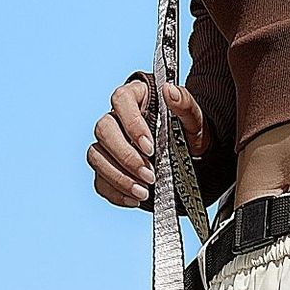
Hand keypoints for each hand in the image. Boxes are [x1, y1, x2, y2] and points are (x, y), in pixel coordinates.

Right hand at [89, 76, 207, 207]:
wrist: (190, 160)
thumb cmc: (187, 134)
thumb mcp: (193, 119)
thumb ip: (185, 104)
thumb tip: (171, 91)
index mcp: (135, 98)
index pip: (121, 100)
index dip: (131, 124)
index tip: (150, 148)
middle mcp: (116, 119)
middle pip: (103, 130)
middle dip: (126, 157)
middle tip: (149, 176)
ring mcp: (108, 145)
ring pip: (96, 156)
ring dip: (118, 177)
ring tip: (143, 191)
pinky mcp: (107, 169)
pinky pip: (100, 181)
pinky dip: (116, 193)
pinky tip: (135, 198)